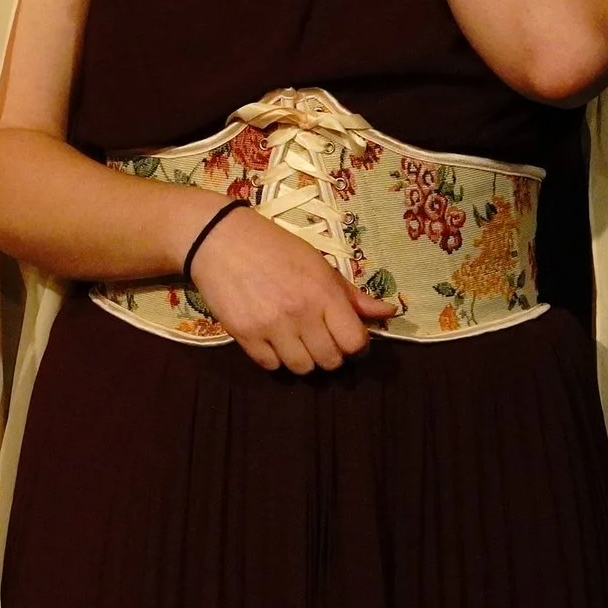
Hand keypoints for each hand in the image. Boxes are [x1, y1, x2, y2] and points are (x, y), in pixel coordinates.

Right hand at [189, 206, 397, 374]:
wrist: (218, 239)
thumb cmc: (273, 247)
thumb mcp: (317, 263)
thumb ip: (351, 294)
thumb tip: (389, 312)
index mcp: (322, 292)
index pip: (355, 342)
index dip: (356, 345)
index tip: (346, 338)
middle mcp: (299, 312)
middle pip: (330, 361)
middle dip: (330, 354)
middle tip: (319, 339)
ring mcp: (270, 326)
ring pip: (302, 368)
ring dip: (303, 359)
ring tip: (295, 341)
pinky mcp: (243, 334)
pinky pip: (270, 366)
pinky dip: (275, 358)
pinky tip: (272, 339)